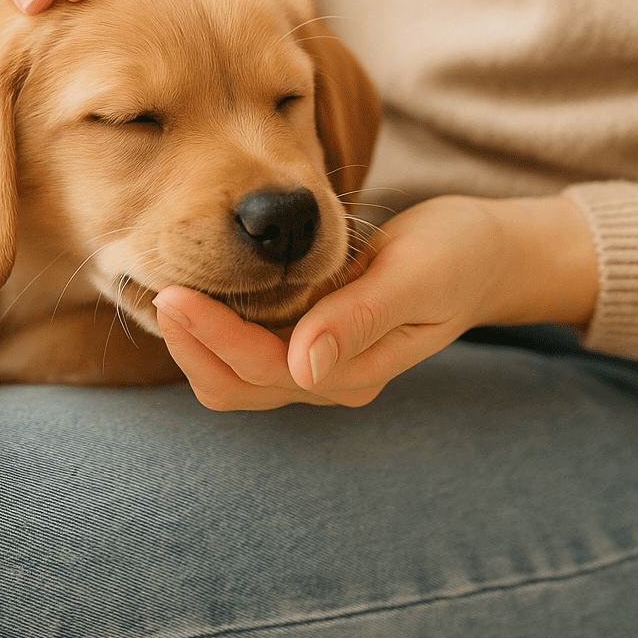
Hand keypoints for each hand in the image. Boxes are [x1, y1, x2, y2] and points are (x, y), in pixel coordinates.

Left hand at [153, 195, 598, 409]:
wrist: (483, 254)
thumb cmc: (454, 255)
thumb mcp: (415, 276)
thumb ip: (360, 319)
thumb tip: (305, 369)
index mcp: (355, 370)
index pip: (265, 367)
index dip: (214, 336)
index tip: (171, 293)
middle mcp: (330, 378)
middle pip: (238, 383)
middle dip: (191, 343)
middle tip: (154, 287)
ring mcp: (318, 365)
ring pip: (236, 375)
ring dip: (195, 341)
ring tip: (163, 290)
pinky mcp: (309, 342)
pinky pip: (247, 351)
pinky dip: (213, 330)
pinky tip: (196, 292)